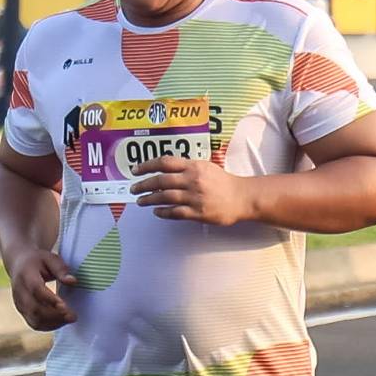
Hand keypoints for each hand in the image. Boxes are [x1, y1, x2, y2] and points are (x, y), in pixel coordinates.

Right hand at [6, 247, 75, 330]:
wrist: (20, 263)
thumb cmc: (39, 261)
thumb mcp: (51, 259)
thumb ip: (61, 270)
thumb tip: (73, 281)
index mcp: (26, 274)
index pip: (36, 290)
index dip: (50, 300)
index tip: (66, 306)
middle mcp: (19, 290)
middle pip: (34, 308)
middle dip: (55, 315)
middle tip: (73, 316)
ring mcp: (19, 302)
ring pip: (34, 319)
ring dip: (53, 323)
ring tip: (70, 319)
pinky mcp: (22, 310)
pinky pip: (34, 323)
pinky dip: (48, 326)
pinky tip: (61, 322)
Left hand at [130, 158, 252, 225]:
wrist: (242, 197)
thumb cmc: (223, 182)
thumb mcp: (206, 167)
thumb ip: (187, 167)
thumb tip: (165, 170)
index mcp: (193, 166)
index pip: (165, 162)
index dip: (147, 165)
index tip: (136, 170)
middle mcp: (192, 180)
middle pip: (161, 181)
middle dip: (143, 185)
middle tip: (133, 189)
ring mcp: (195, 197)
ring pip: (165, 197)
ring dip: (150, 199)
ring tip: (141, 201)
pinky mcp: (198, 212)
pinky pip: (175, 212)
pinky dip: (163, 212)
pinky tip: (157, 211)